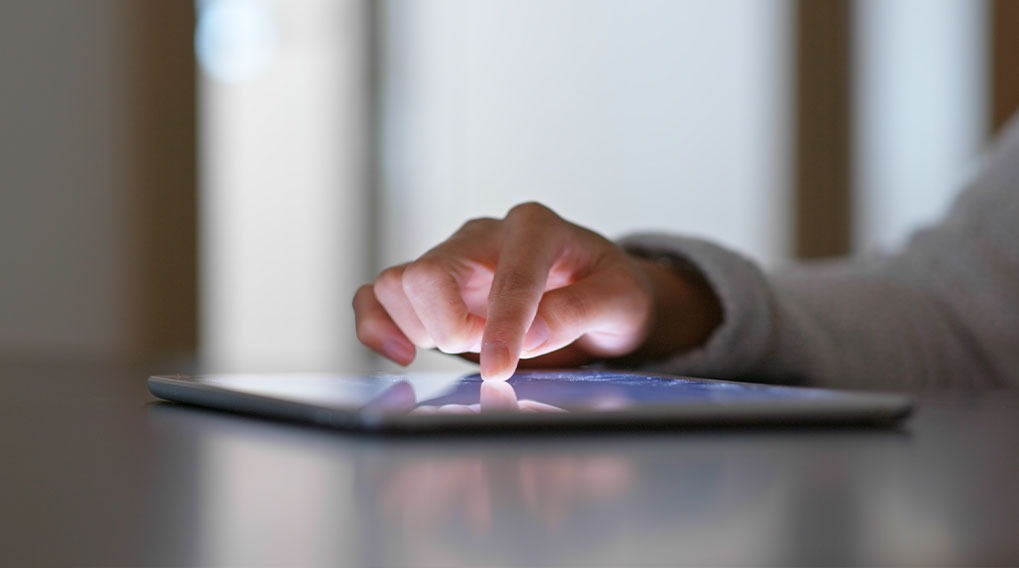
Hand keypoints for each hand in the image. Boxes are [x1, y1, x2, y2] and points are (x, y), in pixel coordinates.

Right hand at [353, 202, 721, 379]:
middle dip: (452, 326)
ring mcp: (452, 258)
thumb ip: (579, 313)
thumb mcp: (620, 302)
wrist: (597, 295)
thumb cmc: (609, 292)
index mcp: (536, 228)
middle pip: (431, 272)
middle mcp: (485, 235)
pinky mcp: (431, 287)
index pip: (510, 272)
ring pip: (397, 284)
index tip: (500, 369)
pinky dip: (376, 325)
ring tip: (467, 345)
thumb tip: (529, 335)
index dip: (504, 325)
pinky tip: (401, 353)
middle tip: (492, 356)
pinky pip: (378, 296)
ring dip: (422, 329)